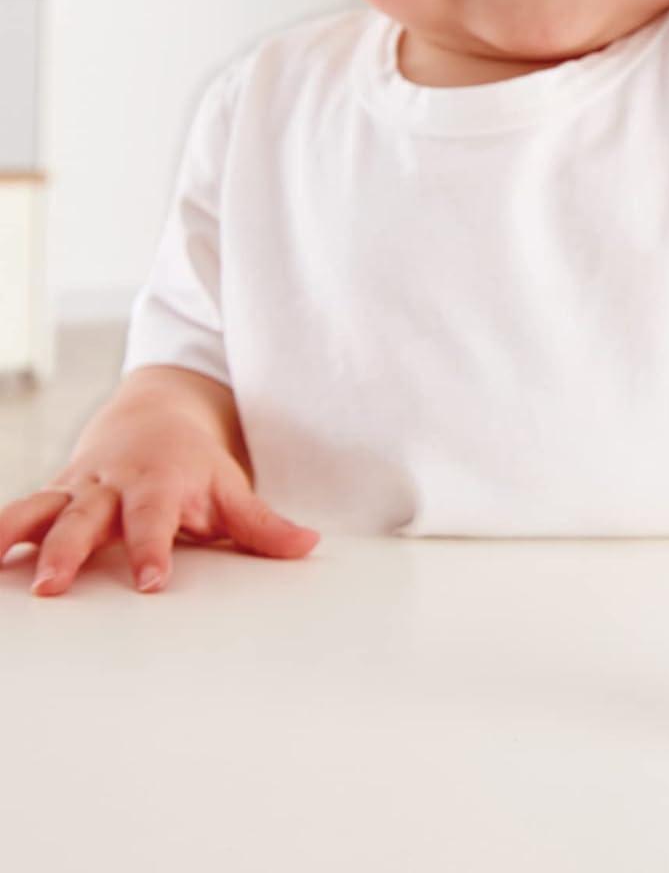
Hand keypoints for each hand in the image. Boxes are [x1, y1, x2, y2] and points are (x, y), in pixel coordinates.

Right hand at [0, 369, 318, 595]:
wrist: (155, 415)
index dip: (152, 550)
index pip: (156, 520)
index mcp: (159, 484)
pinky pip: (18, 512)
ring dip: (16, 536)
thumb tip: (307, 546)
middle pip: (86, 518)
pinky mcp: (52, 496)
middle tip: (52, 586)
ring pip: (39, 511)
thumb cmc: (195, 464)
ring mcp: (76, 490)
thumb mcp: (230, 488)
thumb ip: (262, 525)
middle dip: (68, 550)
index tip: (150, 583)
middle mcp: (111, 485)